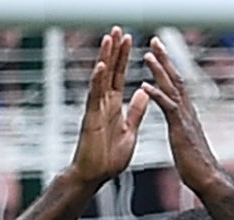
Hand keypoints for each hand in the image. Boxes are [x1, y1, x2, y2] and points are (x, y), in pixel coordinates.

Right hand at [69, 28, 150, 187]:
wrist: (94, 177)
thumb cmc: (108, 160)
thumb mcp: (130, 131)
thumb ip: (136, 112)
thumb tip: (143, 93)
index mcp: (115, 107)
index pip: (120, 76)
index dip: (124, 57)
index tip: (129, 38)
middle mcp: (104, 104)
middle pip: (110, 72)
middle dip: (115, 50)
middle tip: (117, 29)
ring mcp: (96, 110)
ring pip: (102, 79)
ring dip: (105, 58)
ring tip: (109, 38)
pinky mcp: (91, 119)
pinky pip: (94, 97)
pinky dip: (97, 81)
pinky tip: (101, 66)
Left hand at [139, 35, 222, 197]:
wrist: (206, 178)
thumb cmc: (195, 164)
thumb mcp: (185, 140)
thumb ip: (182, 128)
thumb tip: (180, 123)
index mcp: (186, 113)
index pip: (177, 85)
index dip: (168, 68)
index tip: (159, 54)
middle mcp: (188, 110)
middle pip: (176, 78)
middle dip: (165, 59)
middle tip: (154, 41)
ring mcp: (185, 118)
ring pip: (172, 87)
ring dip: (159, 70)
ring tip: (147, 55)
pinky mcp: (180, 128)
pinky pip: (167, 107)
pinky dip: (156, 95)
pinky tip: (144, 86)